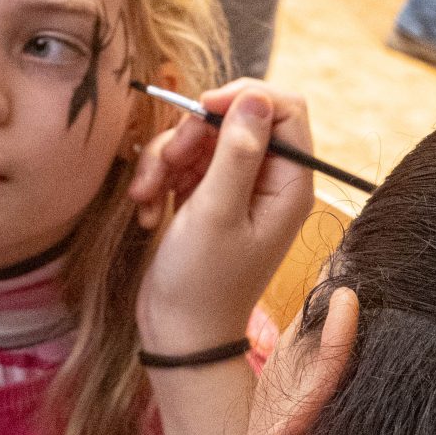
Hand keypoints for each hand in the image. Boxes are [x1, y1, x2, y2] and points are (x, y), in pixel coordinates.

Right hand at [131, 80, 313, 351]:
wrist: (178, 337)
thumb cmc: (201, 284)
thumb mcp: (216, 213)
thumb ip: (237, 152)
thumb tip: (254, 97)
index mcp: (289, 185)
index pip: (284, 109)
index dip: (242, 98)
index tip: (200, 109)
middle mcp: (268, 183)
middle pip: (234, 119)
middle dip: (192, 135)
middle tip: (167, 165)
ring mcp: (236, 191)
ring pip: (201, 140)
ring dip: (166, 160)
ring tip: (147, 197)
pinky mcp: (206, 200)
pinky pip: (183, 165)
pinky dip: (160, 180)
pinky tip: (148, 212)